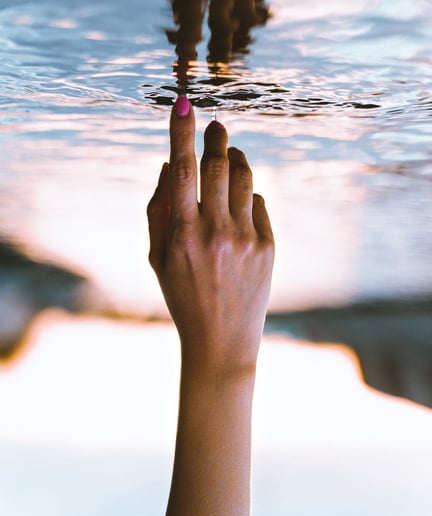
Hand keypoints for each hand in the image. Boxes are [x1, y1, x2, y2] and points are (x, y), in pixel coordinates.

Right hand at [147, 96, 273, 377]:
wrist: (221, 339)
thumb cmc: (182, 296)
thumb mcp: (157, 258)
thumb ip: (157, 210)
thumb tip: (167, 164)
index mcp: (181, 234)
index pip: (180, 170)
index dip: (181, 132)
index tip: (184, 103)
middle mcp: (215, 232)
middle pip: (218, 165)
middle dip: (216, 137)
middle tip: (215, 125)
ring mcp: (245, 239)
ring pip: (245, 177)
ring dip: (236, 158)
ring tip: (229, 154)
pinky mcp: (268, 247)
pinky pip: (259, 203)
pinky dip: (248, 195)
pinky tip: (239, 204)